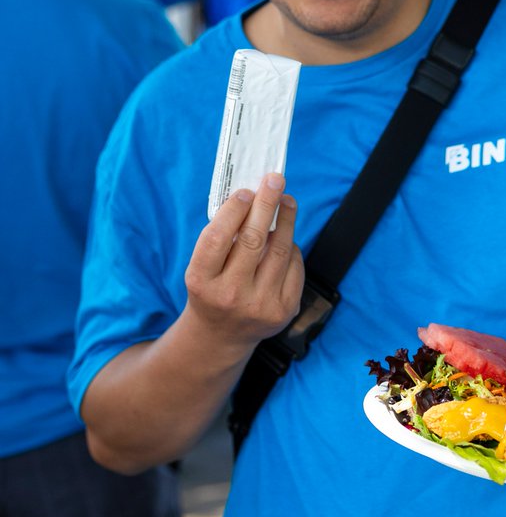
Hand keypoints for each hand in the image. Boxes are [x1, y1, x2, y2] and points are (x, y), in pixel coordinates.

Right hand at [183, 173, 304, 357]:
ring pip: (280, 250)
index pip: (218, 238)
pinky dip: (291, 247)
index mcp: (201, 281)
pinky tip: (285, 237)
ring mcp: (259, 305)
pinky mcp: (284, 310)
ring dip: (286, 220)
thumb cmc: (212, 287)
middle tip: (275, 180)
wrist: (221, 335)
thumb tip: (253, 195)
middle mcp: (230, 295)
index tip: (247, 191)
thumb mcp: (203, 267)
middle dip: (266, 204)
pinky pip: (294, 266)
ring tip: (287, 201)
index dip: (234, 211)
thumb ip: (222, 237)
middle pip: (254, 240)